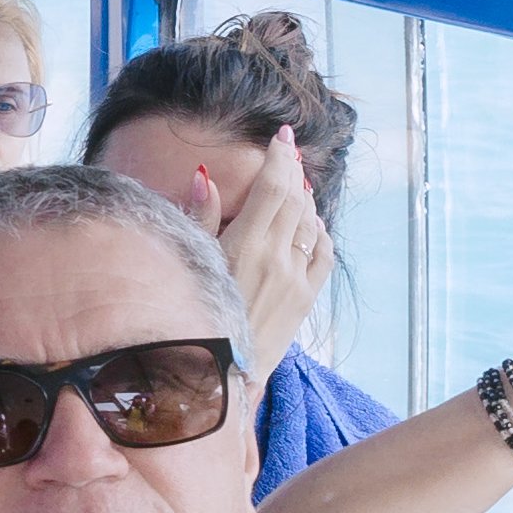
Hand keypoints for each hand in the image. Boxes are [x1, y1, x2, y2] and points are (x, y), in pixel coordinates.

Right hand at [207, 129, 332, 376]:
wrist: (218, 375)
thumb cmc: (193, 318)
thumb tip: (205, 177)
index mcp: (244, 246)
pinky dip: (319, 232)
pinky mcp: (305, 299)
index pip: (272, 187)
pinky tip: (310, 223)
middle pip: (295, 199)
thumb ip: (199, 219)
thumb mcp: (189, 263)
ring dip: (305, 198)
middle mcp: (276, 258)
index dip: (279, 157)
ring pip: (310, 223)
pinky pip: (322, 254)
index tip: (280, 137)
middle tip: (287, 152)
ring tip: (296, 182)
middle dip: (292, 170)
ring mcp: (295, 279)